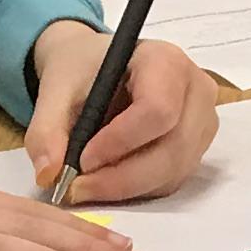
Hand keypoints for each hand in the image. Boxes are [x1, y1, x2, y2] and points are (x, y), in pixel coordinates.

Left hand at [25, 17, 223, 202]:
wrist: (97, 69)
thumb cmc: (82, 70)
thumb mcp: (55, 89)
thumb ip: (47, 129)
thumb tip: (48, 174)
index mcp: (166, 60)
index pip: (158, 109)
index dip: (121, 142)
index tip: (81, 159)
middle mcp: (197, 91)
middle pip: (172, 149)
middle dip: (122, 177)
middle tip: (78, 187)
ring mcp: (203, 122)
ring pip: (174, 172)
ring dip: (128, 188)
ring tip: (89, 184)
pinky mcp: (198, 148)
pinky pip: (173, 180)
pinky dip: (139, 189)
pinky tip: (110, 179)